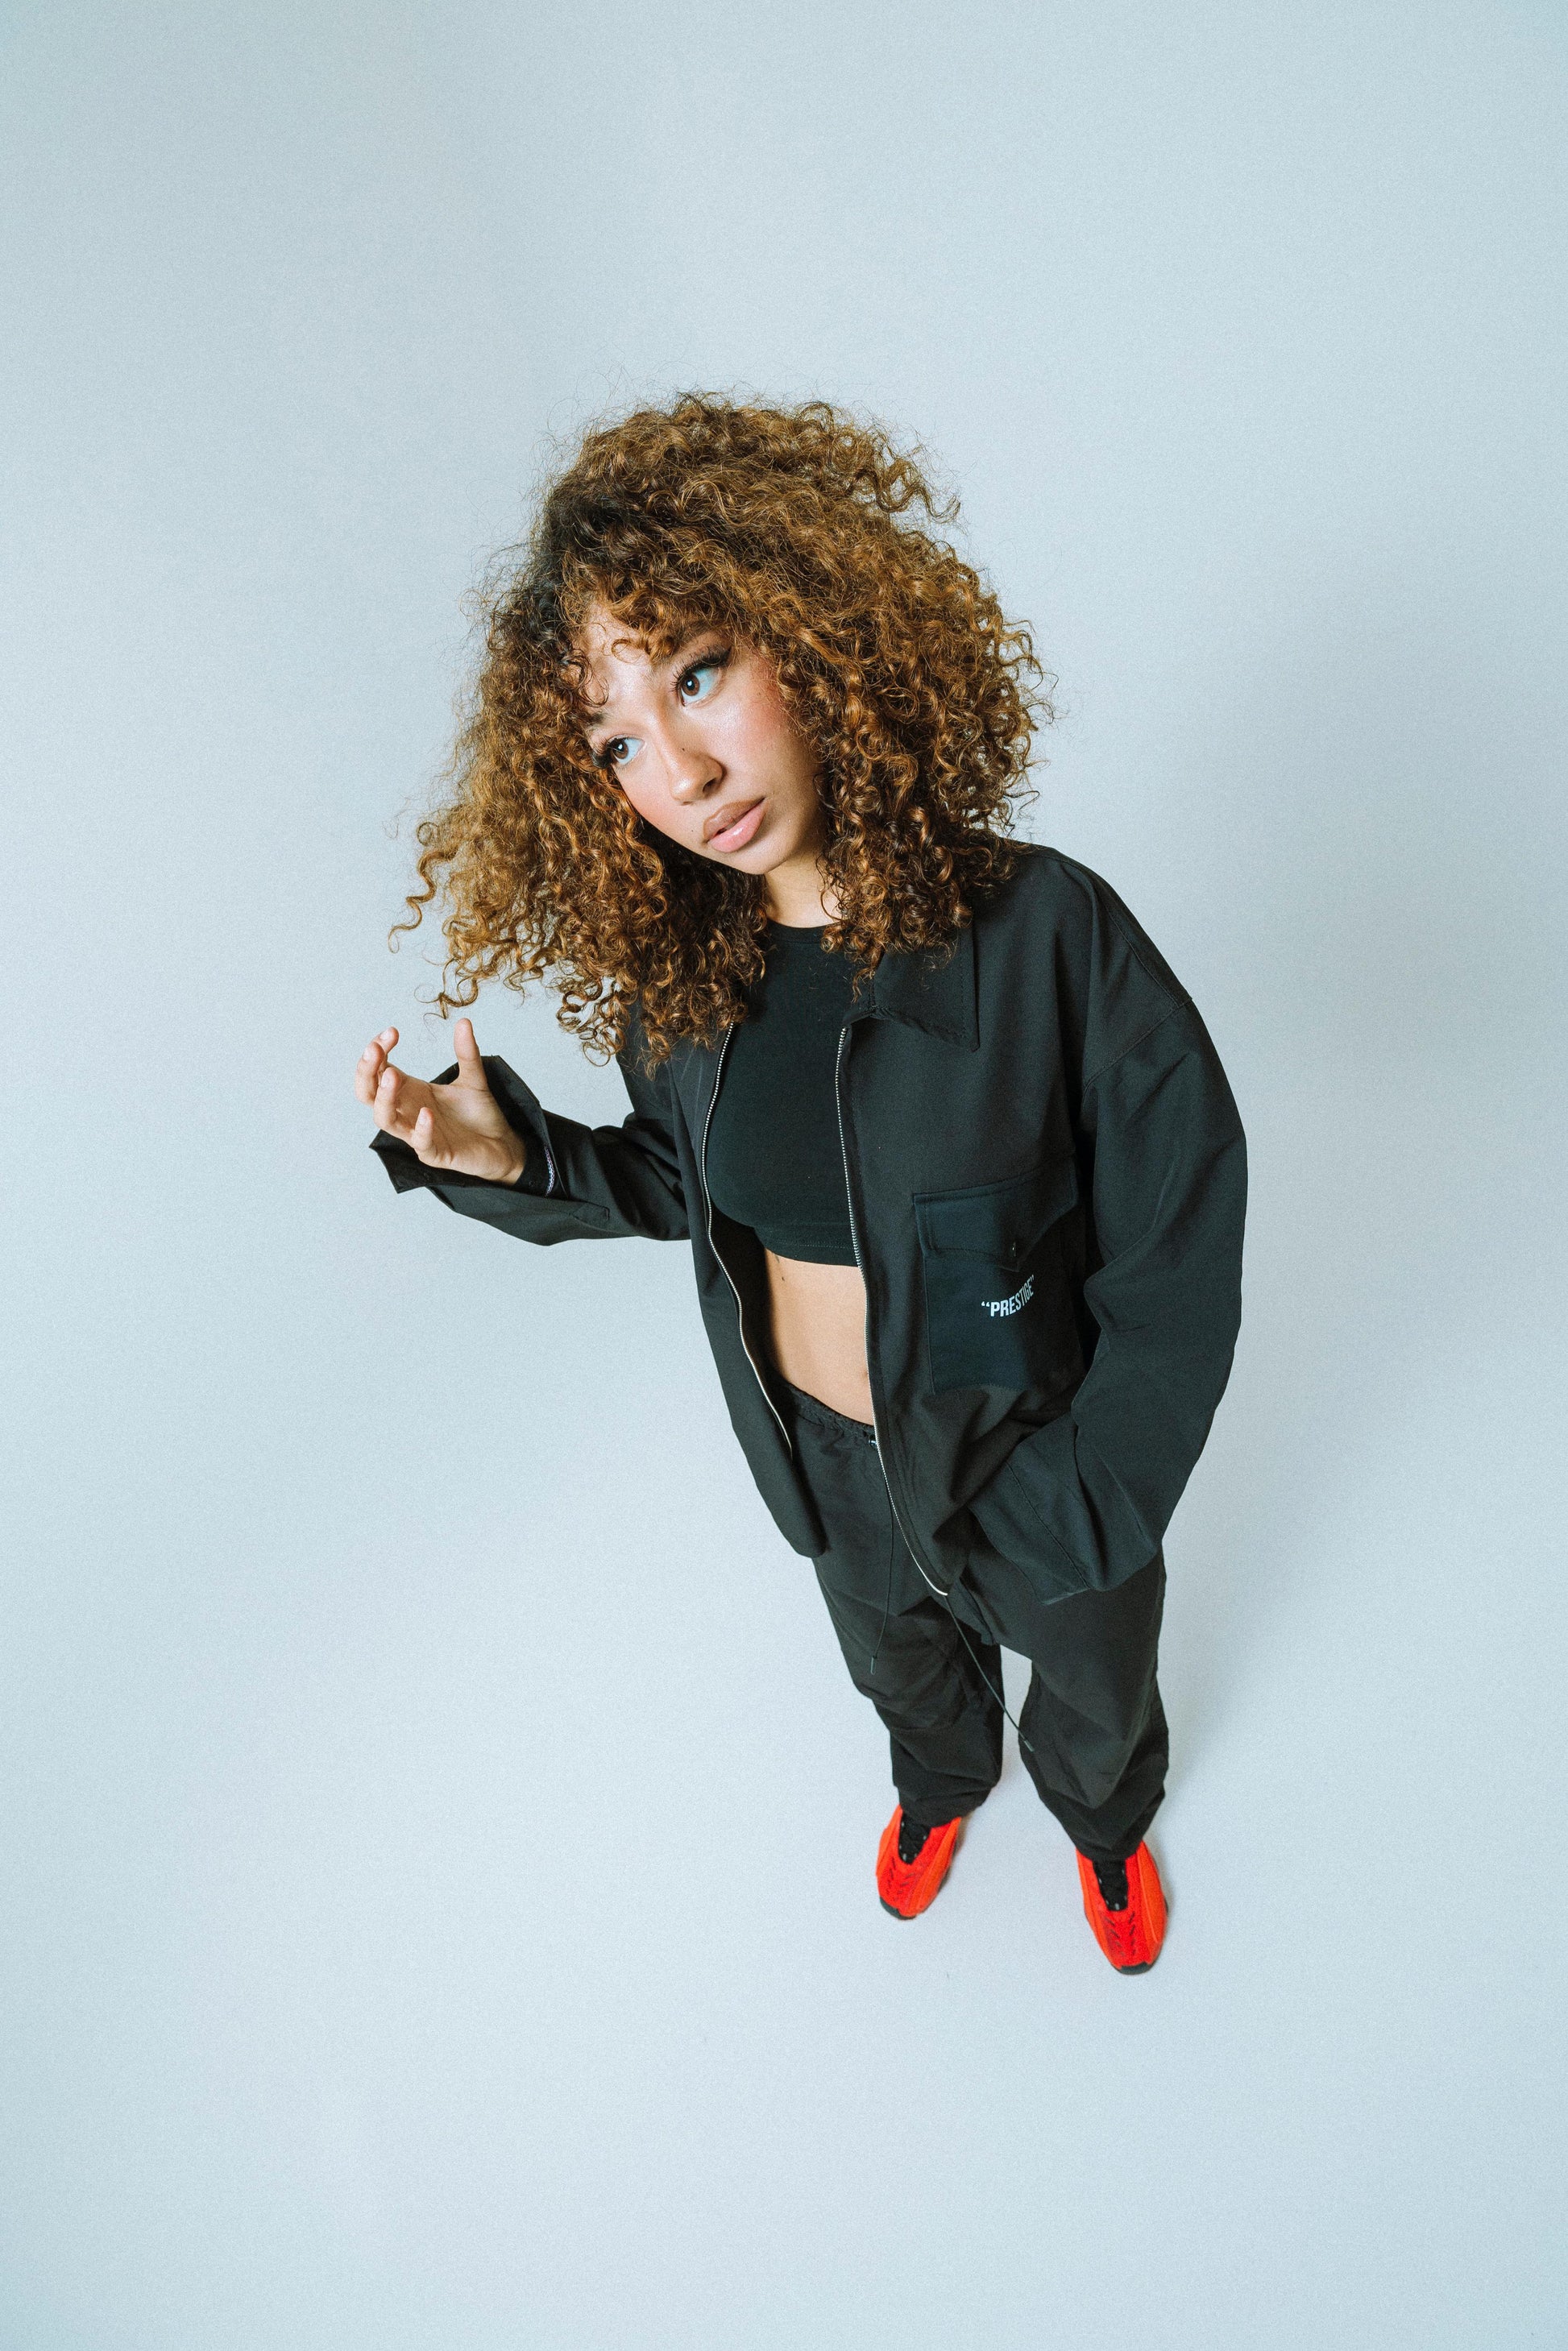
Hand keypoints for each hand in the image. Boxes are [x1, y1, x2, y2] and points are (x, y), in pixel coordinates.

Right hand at [355, 1017, 528, 1183]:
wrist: (500, 1144)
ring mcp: (417, 1134)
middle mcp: (407, 1111)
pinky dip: (421, 1129)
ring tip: (392, 1075)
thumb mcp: (474, 1078)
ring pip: (384, 1120)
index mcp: (410, 1091)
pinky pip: (420, 1143)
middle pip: (369, 1094)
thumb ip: (467, 1052)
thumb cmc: (477, 1114)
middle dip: (366, 1071)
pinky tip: (427, 1112)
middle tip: (374, 1049)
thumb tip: (464, 1022)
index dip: (378, 1052)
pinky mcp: (435, 1153)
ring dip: (384, 1097)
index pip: (379, 1070)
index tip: (391, 1032)